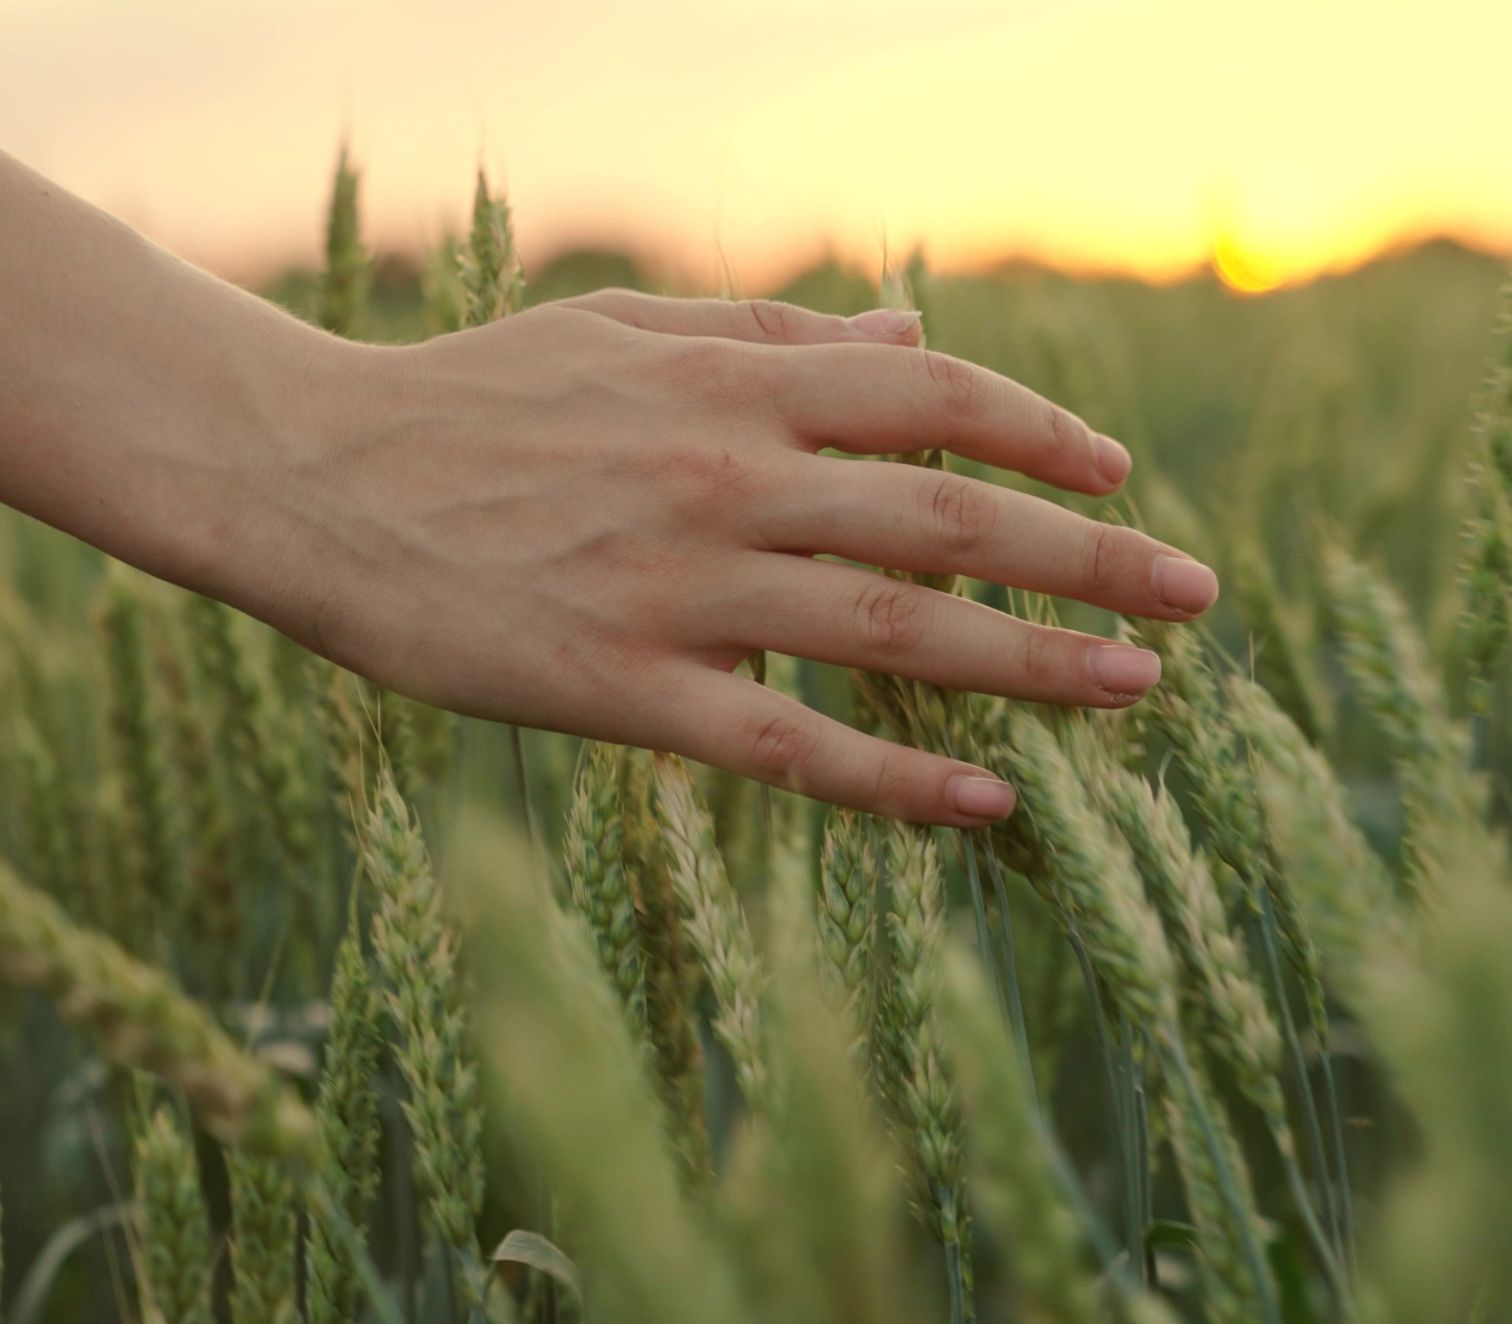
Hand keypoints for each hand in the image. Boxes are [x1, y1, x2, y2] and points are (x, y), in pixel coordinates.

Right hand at [225, 289, 1219, 826]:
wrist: (315, 476)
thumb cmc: (471, 398)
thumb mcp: (625, 331)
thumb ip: (775, 337)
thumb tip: (912, 332)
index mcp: (729, 381)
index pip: (933, 398)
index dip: (1043, 434)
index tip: (1119, 475)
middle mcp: (725, 476)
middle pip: (951, 516)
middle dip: (1091, 555)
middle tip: (1195, 594)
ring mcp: (678, 587)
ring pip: (894, 629)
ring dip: (1032, 661)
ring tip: (1136, 689)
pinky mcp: (621, 689)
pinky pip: (788, 747)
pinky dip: (895, 778)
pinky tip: (983, 804)